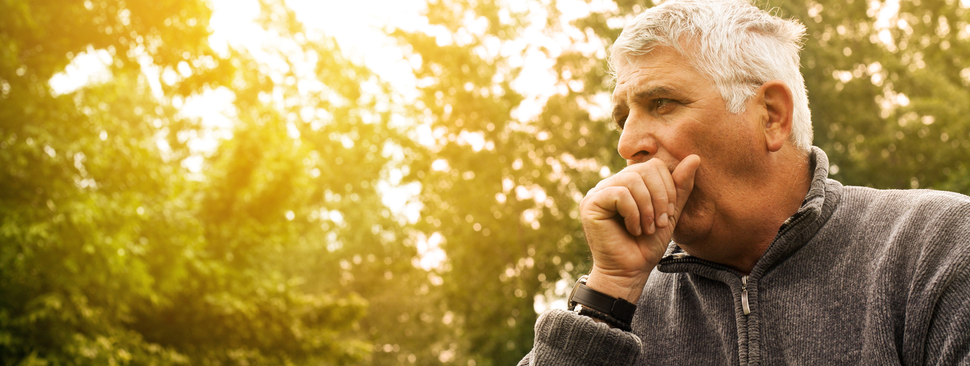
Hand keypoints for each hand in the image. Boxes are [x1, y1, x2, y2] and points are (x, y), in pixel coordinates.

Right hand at [578, 155, 699, 302]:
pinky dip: (633, 213)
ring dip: (647, 207)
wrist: (630, 272)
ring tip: (647, 228)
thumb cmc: (647, 246)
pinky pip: (620, 193)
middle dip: (659, 197)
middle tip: (660, 222)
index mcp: (629, 184)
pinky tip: (633, 229)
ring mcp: (598, 192)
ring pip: (632, 179)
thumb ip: (680, 187)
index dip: (667, 187)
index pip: (653, 165)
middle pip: (644, 169)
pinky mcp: (590, 203)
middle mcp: (611, 184)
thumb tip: (694, 157)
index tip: (668, 214)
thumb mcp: (670, 214)